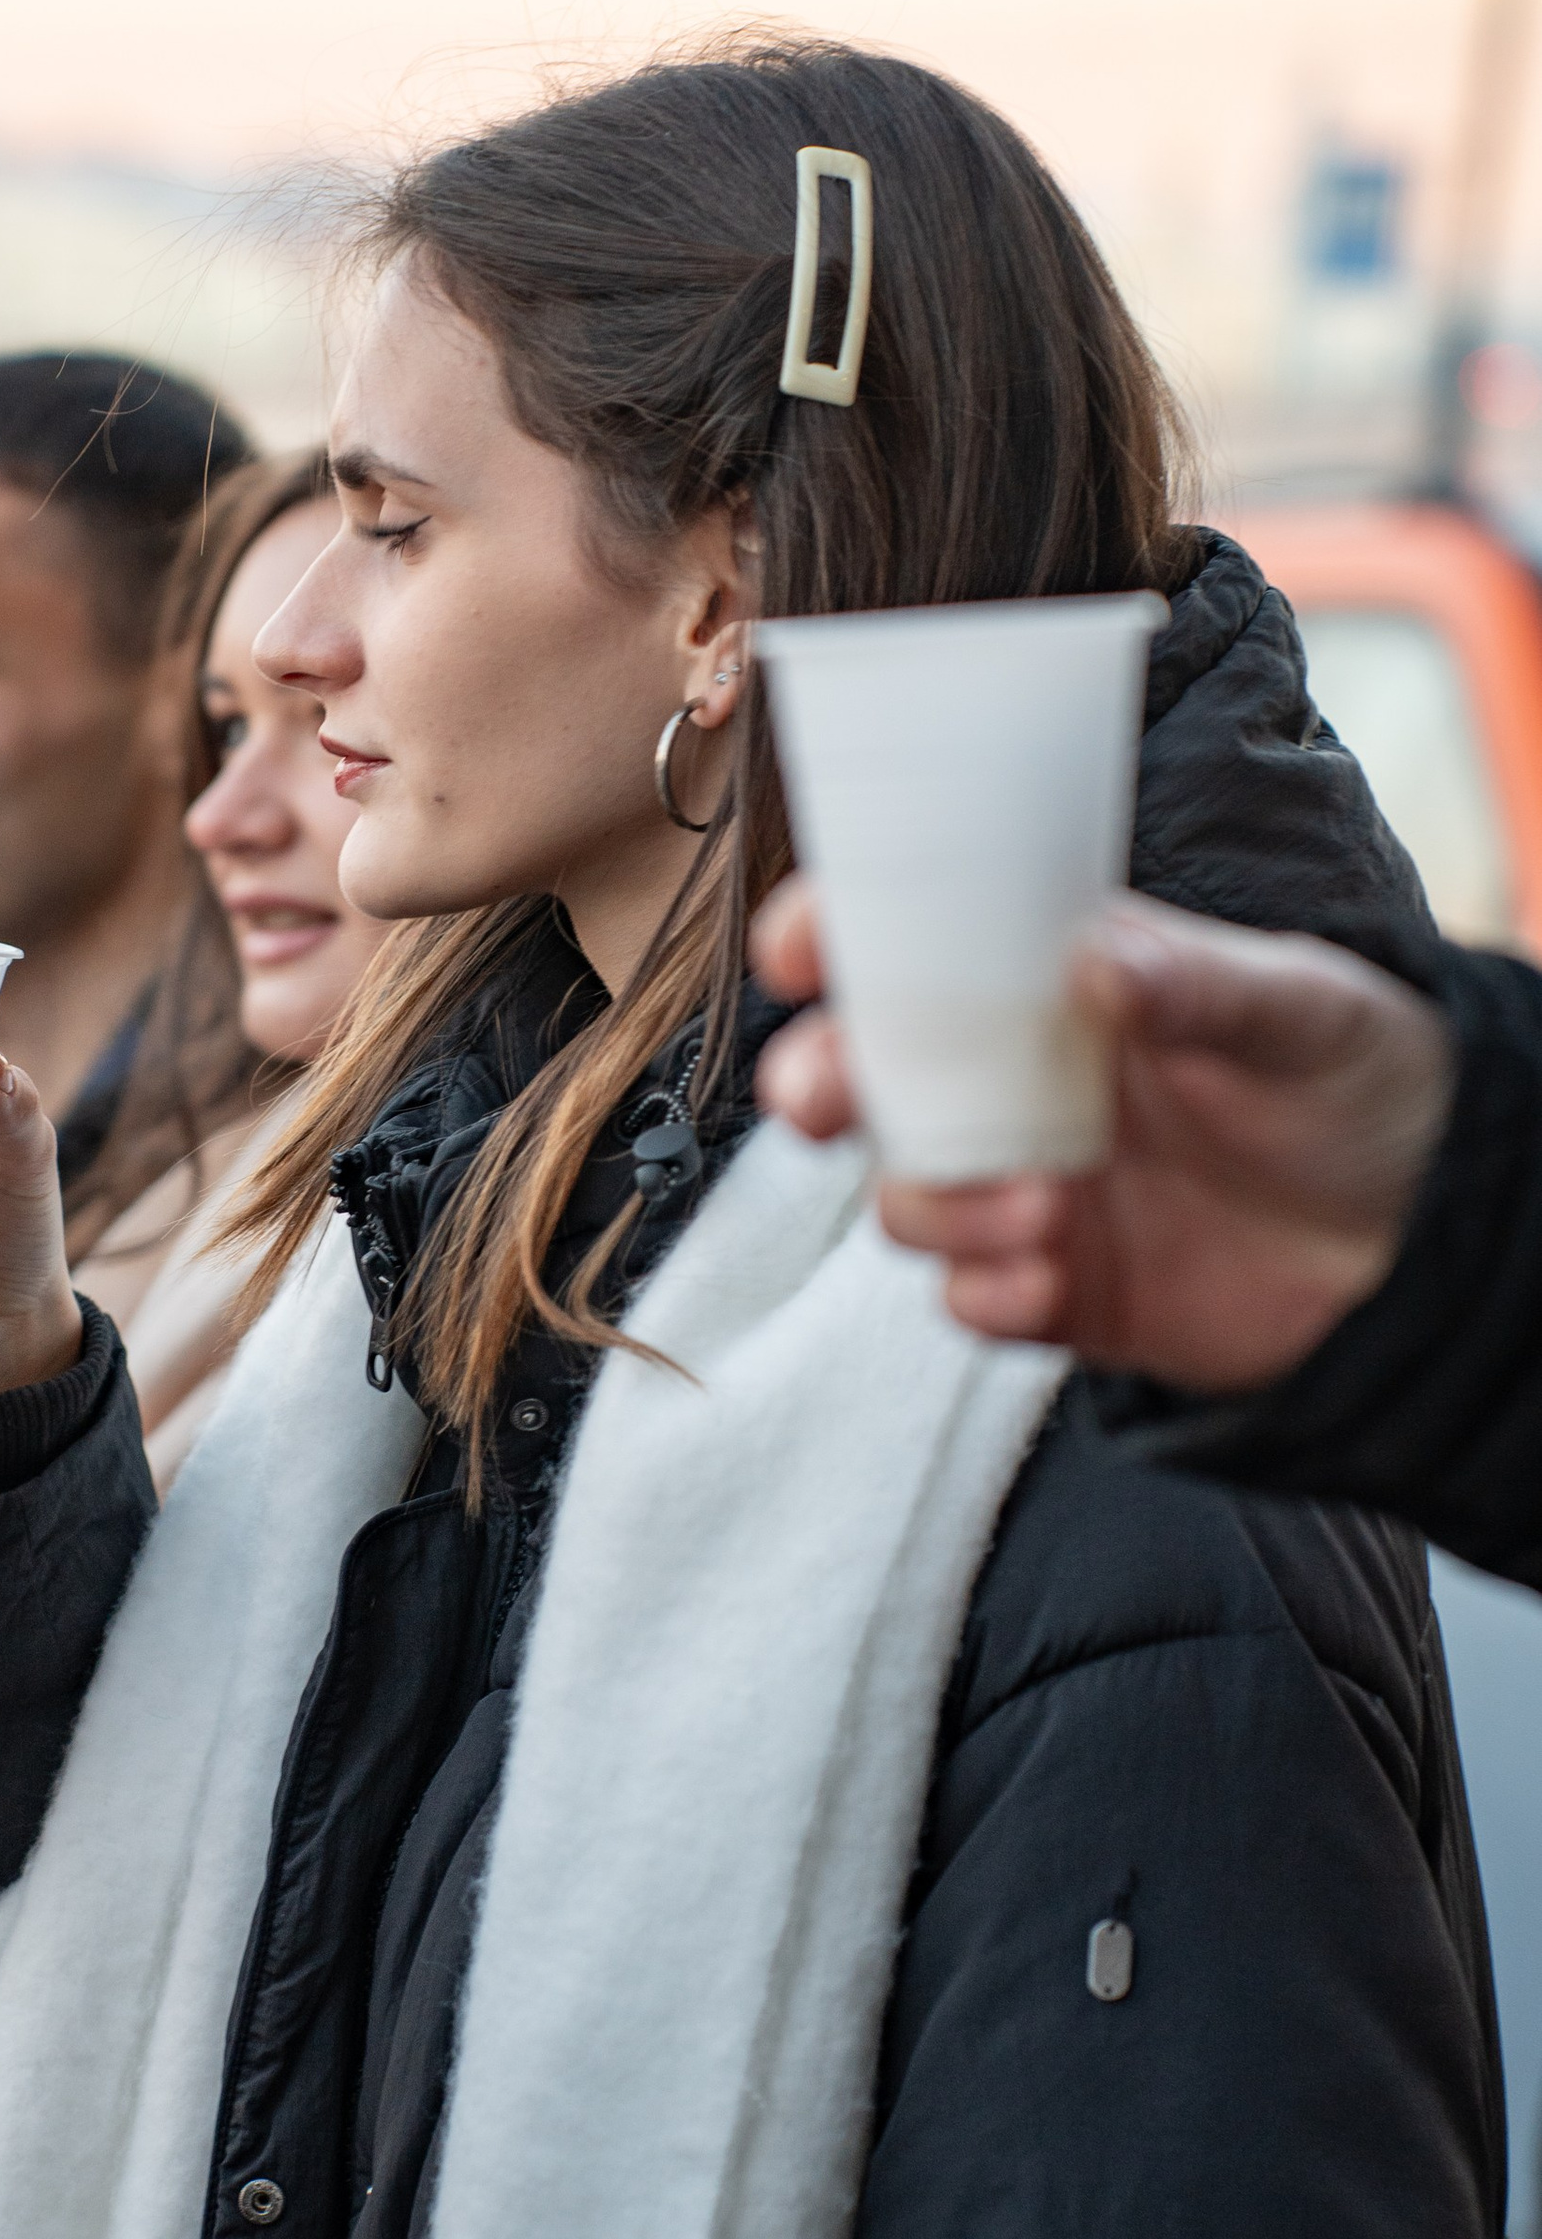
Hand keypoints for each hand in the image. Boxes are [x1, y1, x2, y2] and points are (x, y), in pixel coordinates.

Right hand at [751, 879, 1454, 1389]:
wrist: (1431, 1246)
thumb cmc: (1365, 1089)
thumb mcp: (1303, 1007)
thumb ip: (1198, 982)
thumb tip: (1092, 960)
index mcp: (1065, 989)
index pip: (924, 946)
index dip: (843, 939)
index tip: (806, 950)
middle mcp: (1027, 1086)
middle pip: (871, 1079)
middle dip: (820, 1085)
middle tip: (825, 1099)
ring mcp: (1033, 1189)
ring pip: (908, 1195)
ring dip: (937, 1203)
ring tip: (1039, 1207)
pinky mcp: (1060, 1290)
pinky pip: (970, 1299)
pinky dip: (986, 1293)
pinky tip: (1047, 1281)